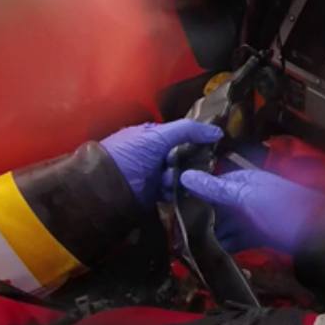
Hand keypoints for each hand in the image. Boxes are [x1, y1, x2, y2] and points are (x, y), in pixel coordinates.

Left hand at [102, 120, 222, 204]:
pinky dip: (176, 191)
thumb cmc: (129, 154)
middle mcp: (154, 155)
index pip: (180, 135)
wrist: (106, 187)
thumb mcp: (158, 135)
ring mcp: (154, 175)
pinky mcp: (154, 194)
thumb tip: (217, 131)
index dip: (196, 138)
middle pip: (183, 156)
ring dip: (182, 177)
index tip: (214, 143)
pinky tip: (176, 190)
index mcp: (152, 136)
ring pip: (180, 174)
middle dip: (191, 161)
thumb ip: (187, 130)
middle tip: (203, 165)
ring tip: (176, 179)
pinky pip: (173, 191)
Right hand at [179, 169, 324, 252]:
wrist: (317, 234)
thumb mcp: (247, 196)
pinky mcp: (256, 237)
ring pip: (223, 226)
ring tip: (186, 249)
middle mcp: (245, 197)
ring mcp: (251, 218)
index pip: (211, 184)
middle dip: (198, 219)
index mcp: (243, 181)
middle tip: (175, 235)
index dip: (192, 195)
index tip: (171, 208)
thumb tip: (184, 176)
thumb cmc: (284, 208)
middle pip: (215, 208)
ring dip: (208, 236)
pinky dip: (223, 247)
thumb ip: (217, 189)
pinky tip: (208, 256)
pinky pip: (234, 241)